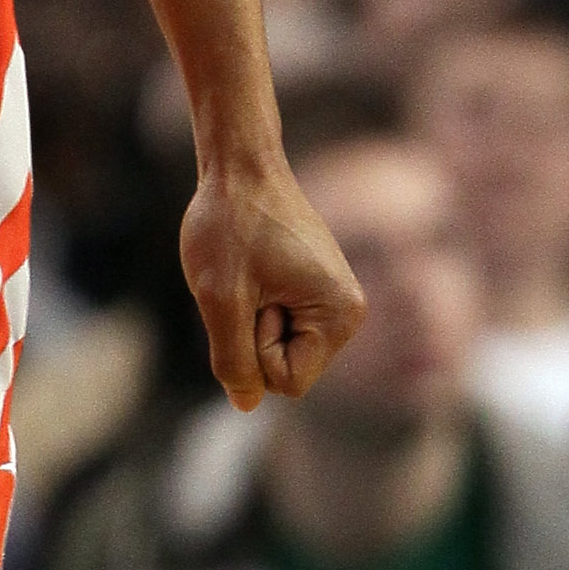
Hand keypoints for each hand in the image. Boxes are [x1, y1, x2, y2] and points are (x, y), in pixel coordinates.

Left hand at [181, 153, 365, 409]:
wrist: (239, 163)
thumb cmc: (229, 223)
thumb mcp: (220, 299)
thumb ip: (233, 360)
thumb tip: (245, 405)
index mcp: (340, 318)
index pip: (287, 383)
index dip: (254, 349)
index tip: (252, 293)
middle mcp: (348, 312)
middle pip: (285, 368)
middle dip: (252, 332)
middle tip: (248, 277)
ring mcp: (331, 299)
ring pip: (275, 346)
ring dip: (249, 315)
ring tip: (249, 268)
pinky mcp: (312, 287)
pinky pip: (273, 322)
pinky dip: (252, 300)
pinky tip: (251, 264)